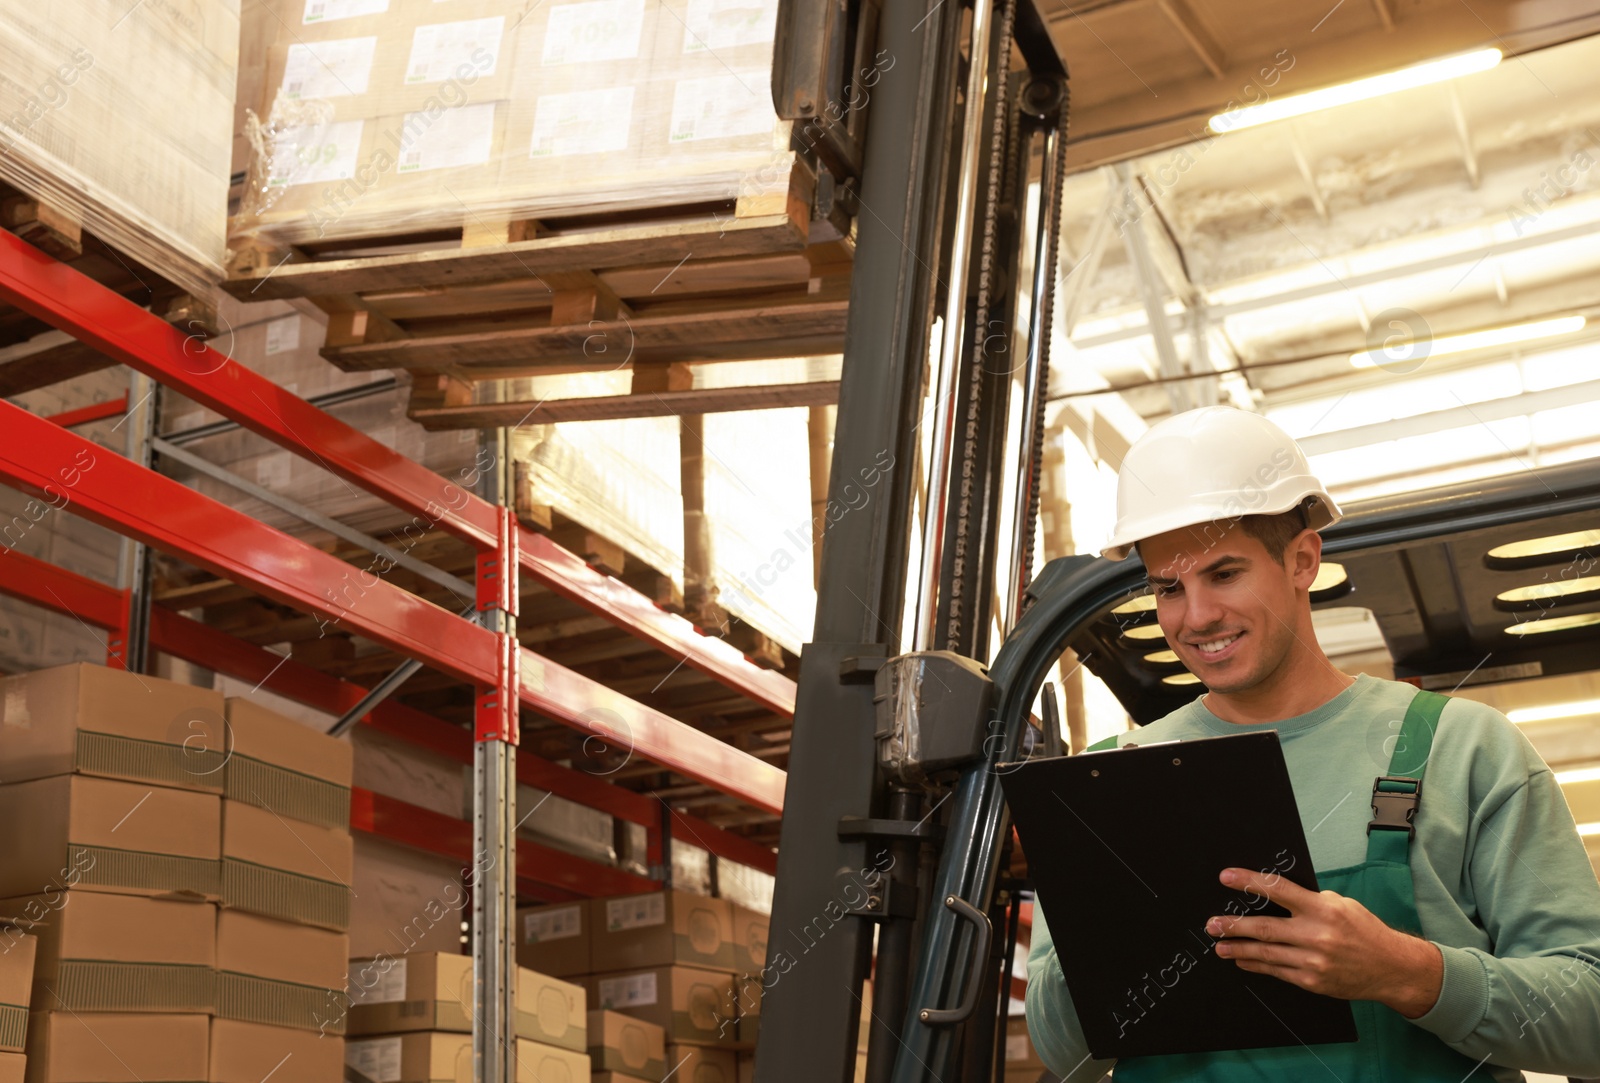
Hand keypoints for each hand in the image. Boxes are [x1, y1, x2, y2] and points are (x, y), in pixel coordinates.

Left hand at [1206, 867, 1443, 1017]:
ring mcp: (1313, 960)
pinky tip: (1242, 961)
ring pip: (1266, 953)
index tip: (1226, 877)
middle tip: (1211, 924)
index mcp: (1322, 909)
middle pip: (1264, 928)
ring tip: (1219, 945)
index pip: (1279, 890)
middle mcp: (1316, 935)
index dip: (1249, 882)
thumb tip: (1274, 893)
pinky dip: (1256, 965)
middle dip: (1233, 925)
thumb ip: (1310, 900)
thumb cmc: (1364, 930)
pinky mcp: (1312, 981)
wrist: (1391, 968)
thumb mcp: (1341, 905)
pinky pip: (1277, 971)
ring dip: (1238, 949)